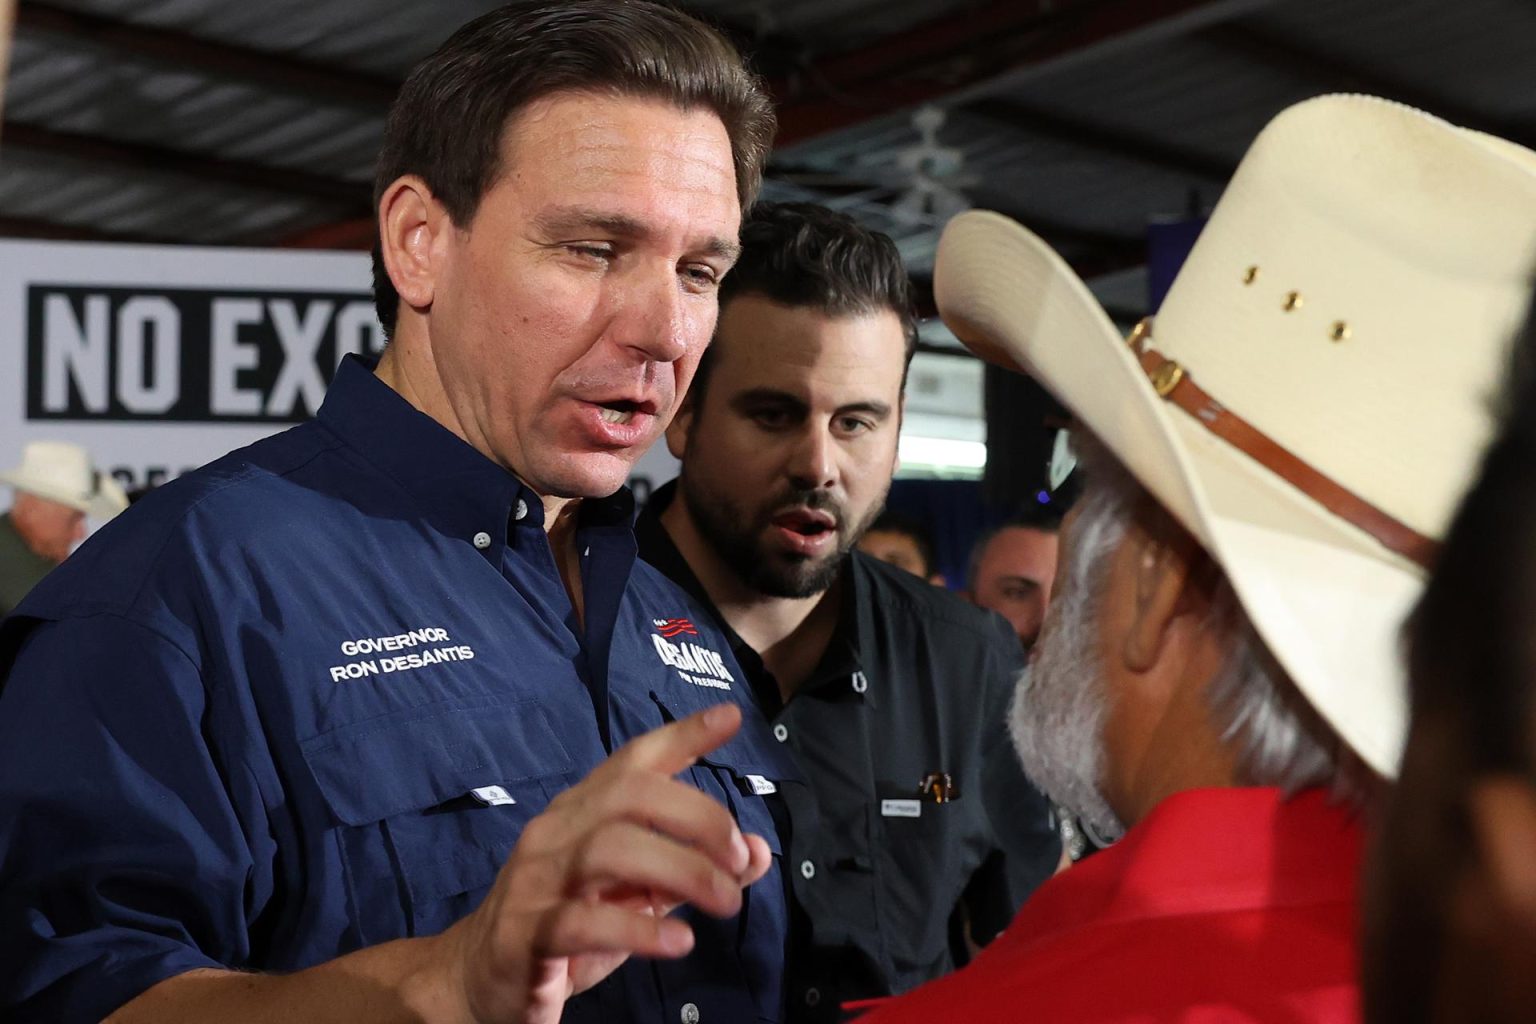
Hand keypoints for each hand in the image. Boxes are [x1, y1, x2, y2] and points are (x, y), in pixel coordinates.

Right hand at [429, 703, 772, 1023]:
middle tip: (740, 860)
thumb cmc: (566, 927)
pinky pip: (583, 922)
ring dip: (682, 871)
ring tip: (725, 901)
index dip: (682, 736)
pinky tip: (679, 940)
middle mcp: (557, 832)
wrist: (477, 981)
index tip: (731, 717)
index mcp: (582, 812)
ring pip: (610, 849)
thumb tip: (758, 852)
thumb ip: (693, 869)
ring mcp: (537, 880)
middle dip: (699, 818)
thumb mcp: (635, 895)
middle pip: (631, 795)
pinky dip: (639, 929)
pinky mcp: (527, 934)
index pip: (633, 760)